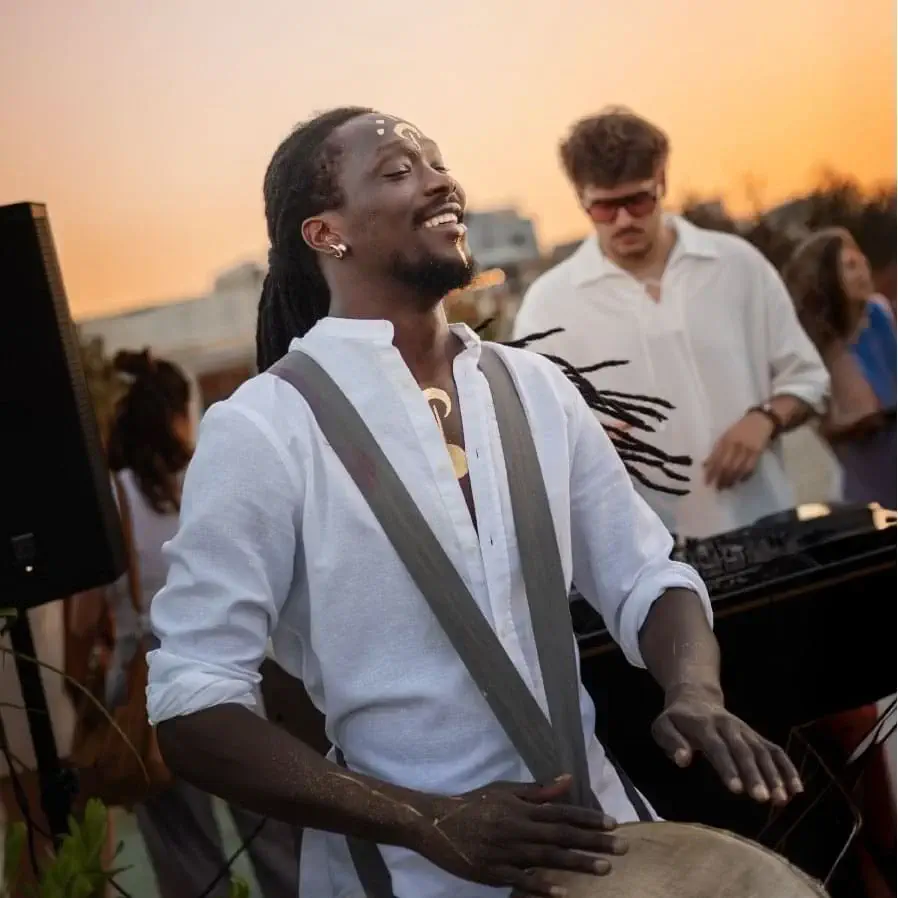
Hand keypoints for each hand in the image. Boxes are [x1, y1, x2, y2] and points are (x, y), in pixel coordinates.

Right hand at [411, 775, 626, 896]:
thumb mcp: (504, 791)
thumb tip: (568, 779)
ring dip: (577, 863)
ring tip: (604, 869)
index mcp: (520, 807)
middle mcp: (517, 828)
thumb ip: (537, 790)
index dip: (587, 818)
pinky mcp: (494, 873)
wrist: (436, 824)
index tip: (612, 823)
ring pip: (548, 858)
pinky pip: (522, 881)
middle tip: (622, 847)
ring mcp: (506, 852)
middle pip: (561, 835)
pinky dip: (543, 887)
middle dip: (593, 841)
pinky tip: (564, 893)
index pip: (561, 812)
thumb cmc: (474, 805)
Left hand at [652, 684, 802, 805]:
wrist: (695, 696)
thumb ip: (670, 742)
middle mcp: (729, 726)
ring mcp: (745, 730)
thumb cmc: (677, 719)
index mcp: (704, 725)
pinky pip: (775, 750)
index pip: (718, 747)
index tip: (737, 790)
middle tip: (763, 799)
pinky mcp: (755, 736)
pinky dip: (787, 767)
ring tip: (783, 800)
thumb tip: (682, 760)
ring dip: (775, 775)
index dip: (728, 767)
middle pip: (744, 751)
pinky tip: (797, 789)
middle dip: (755, 775)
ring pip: (763, 751)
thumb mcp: (662, 726)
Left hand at [703, 412, 773, 489]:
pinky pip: (750, 467)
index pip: (715, 459)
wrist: (760, 420)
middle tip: (717, 488)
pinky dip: (744, 476)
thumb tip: (705, 465)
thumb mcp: (725, 436)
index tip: (706, 482)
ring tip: (726, 487)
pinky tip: (740, 481)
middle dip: (720, 478)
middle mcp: (734, 445)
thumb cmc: (739, 429)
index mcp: (724, 440)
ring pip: (737, 469)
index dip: (711, 472)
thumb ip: (716, 450)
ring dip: (731, 480)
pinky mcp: (757, 452)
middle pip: (726, 466)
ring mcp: (747, 449)